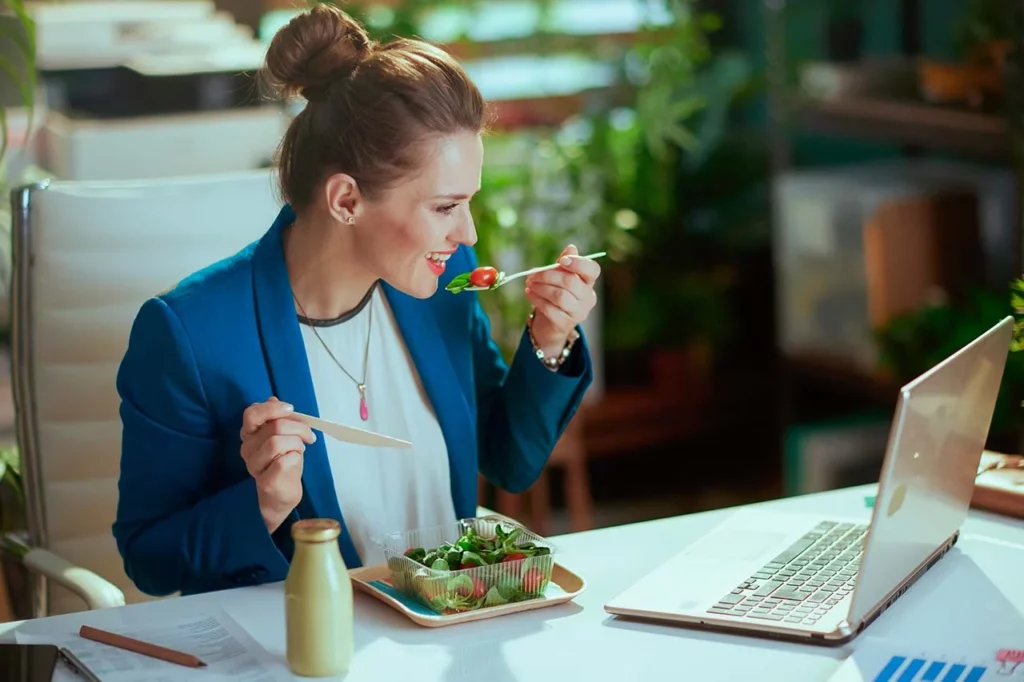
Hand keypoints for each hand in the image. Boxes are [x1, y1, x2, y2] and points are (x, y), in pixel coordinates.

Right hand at [240, 397, 316, 532]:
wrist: (281, 494)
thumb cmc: (282, 461)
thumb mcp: (282, 435)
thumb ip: (277, 418)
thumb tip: (273, 399)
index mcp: (249, 434)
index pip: (251, 413)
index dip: (273, 408)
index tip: (291, 409)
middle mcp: (247, 449)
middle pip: (274, 426)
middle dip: (298, 427)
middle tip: (308, 435)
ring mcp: (254, 466)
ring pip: (277, 442)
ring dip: (297, 443)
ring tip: (300, 449)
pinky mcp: (266, 481)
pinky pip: (284, 461)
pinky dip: (296, 457)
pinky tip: (296, 461)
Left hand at [524, 244, 600, 354]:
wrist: (550, 323)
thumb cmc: (555, 294)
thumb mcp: (559, 277)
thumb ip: (564, 264)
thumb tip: (571, 247)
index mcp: (588, 282)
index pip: (593, 270)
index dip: (578, 263)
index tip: (561, 261)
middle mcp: (588, 298)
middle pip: (570, 282)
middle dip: (547, 275)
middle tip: (531, 274)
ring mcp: (578, 313)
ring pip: (560, 296)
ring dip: (540, 287)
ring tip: (529, 284)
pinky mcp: (565, 324)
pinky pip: (550, 309)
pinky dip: (536, 299)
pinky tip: (529, 293)